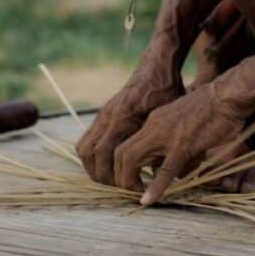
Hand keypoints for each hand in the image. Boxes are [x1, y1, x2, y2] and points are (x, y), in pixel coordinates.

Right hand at [76, 63, 183, 184]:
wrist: (157, 67)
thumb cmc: (167, 90)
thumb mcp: (169, 117)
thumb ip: (166, 141)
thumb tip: (170, 175)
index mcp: (122, 118)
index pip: (104, 155)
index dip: (114, 176)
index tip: (133, 187)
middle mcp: (107, 117)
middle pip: (89, 156)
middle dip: (102, 176)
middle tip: (122, 188)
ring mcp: (102, 115)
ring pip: (84, 149)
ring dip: (95, 167)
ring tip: (116, 179)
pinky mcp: (103, 114)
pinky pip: (88, 140)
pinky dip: (94, 156)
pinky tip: (112, 163)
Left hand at [112, 82, 244, 204]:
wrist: (228, 95)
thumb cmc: (214, 109)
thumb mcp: (186, 125)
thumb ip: (177, 145)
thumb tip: (178, 172)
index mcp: (154, 121)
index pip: (126, 144)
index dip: (123, 166)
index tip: (134, 180)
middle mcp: (154, 126)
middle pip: (120, 153)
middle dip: (120, 176)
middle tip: (132, 191)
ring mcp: (167, 135)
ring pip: (132, 159)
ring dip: (130, 181)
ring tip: (138, 196)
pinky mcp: (184, 144)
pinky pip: (165, 170)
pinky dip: (155, 187)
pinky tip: (149, 201)